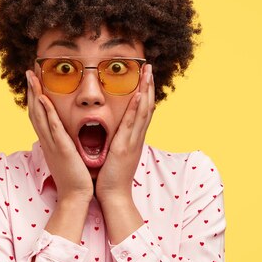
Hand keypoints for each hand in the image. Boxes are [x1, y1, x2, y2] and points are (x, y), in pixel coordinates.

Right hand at [26, 70, 93, 203]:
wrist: (75, 196)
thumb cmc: (75, 177)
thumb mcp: (67, 155)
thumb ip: (64, 143)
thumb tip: (65, 134)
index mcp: (49, 142)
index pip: (38, 115)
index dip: (35, 97)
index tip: (34, 80)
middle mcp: (47, 141)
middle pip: (34, 111)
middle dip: (31, 90)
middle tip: (29, 71)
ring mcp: (52, 144)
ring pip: (40, 115)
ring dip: (35, 95)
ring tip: (32, 77)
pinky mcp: (61, 149)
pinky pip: (52, 127)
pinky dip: (47, 112)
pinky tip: (44, 99)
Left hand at [95, 64, 154, 203]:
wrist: (113, 195)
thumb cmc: (111, 176)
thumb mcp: (116, 153)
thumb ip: (117, 140)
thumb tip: (113, 129)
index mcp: (134, 138)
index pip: (143, 110)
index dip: (145, 92)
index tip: (145, 76)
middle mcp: (137, 137)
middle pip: (147, 106)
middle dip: (148, 85)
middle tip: (149, 67)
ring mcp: (133, 141)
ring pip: (143, 111)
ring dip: (146, 90)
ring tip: (147, 73)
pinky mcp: (124, 147)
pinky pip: (132, 124)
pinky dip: (137, 108)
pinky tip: (138, 94)